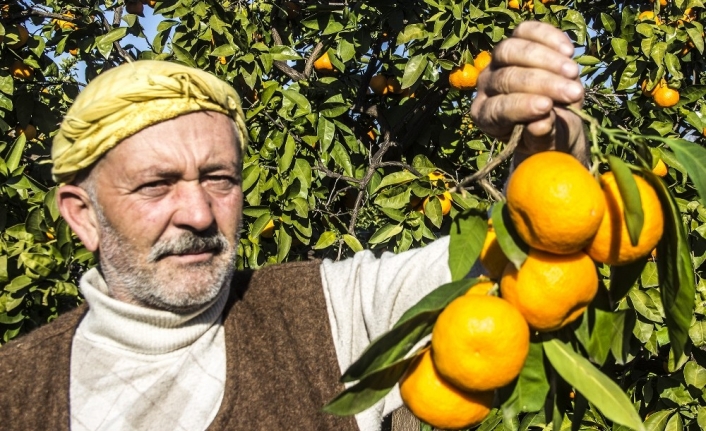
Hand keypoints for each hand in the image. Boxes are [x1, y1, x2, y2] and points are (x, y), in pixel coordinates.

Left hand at [471, 21, 587, 163]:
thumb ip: (541, 136)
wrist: (555, 117)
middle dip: (542, 84)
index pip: (497, 108)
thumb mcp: (546, 143)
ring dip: (547, 60)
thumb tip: (541, 124)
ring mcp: (497, 61)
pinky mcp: (515, 41)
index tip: (547, 107)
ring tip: (574, 73)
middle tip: (573, 93)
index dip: (521, 106)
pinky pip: (526, 31)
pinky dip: (548, 37)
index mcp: (485, 116)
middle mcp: (485, 87)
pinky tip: (569, 51)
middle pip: (506, 77)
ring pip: (511, 50)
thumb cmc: (547, 135)